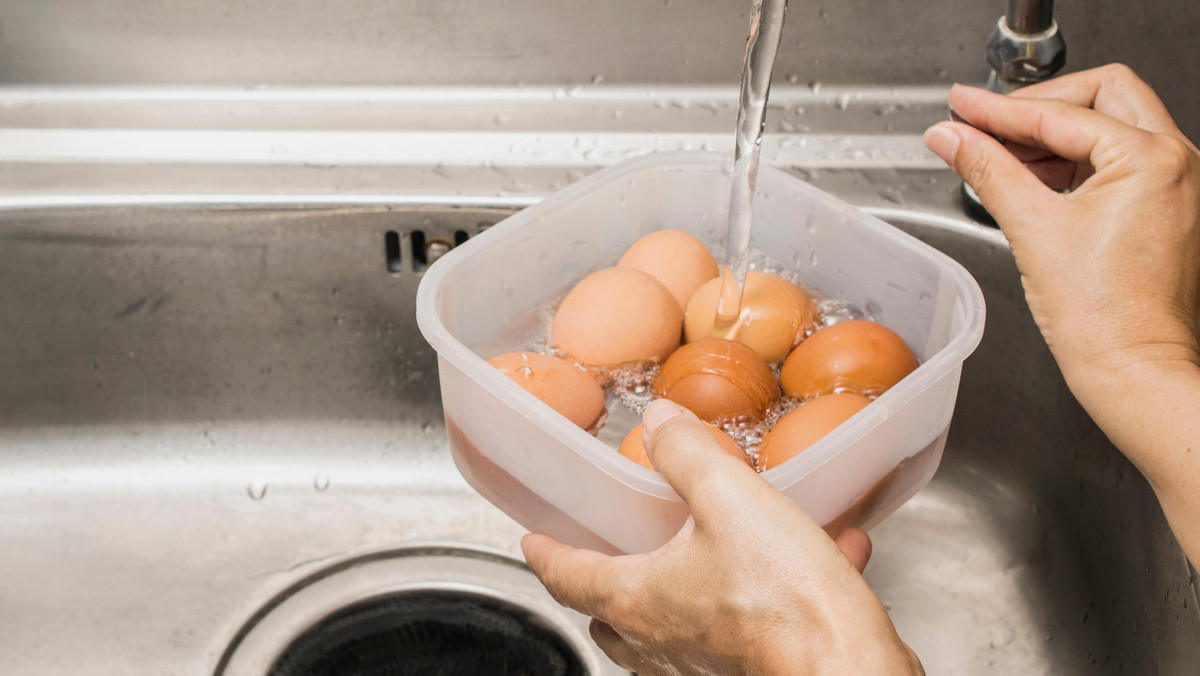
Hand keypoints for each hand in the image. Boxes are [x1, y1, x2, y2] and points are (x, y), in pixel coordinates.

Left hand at [522, 399, 922, 674]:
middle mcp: (662, 643)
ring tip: (699, 559)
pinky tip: (818, 553)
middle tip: (608, 556)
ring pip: (666, 636)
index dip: (547, 554)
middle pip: (611, 618)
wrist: (847, 666)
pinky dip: (762, 597)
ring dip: (673, 598)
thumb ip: (688, 454)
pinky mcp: (749, 672)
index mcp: (640, 599)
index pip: (569, 576)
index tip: (532, 542)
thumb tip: (661, 420)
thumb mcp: (730, 499)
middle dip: (604, 589)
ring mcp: (703, 667)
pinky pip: (743, 631)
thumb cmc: (785, 601)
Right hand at [923, 64, 1199, 562]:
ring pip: (1109, 126)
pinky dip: (1071, 162)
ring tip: (998, 154)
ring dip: (1052, 134)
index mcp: (1151, 159)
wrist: (1134, 372)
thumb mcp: (1031, 230)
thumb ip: (988, 171)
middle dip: (1038, 105)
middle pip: (1101, 95)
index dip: (1000, 110)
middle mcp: (1176, 163)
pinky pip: (1115, 163)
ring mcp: (1175, 186)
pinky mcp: (1164, 209)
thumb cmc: (1104, 319)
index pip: (1061, 114)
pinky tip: (1031, 180)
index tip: (962, 107)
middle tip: (986, 120)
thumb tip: (953, 138)